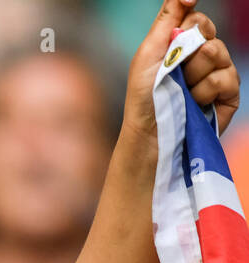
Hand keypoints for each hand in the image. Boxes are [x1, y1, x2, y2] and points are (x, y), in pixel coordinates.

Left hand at [123, 0, 238, 145]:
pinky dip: (205, 91)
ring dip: (193, 75)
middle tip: (174, 72)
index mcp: (183, 45)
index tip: (176, 37)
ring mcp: (218, 74)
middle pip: (209, 33)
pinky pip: (225, 78)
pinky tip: (195, 103)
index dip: (188, 26)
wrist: (149, 132)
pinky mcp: (228, 94)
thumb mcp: (149, 52)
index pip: (197, 19)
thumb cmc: (144, 95)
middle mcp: (204, 57)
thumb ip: (167, 19)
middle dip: (187, 52)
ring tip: (182, 92)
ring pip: (217, 53)